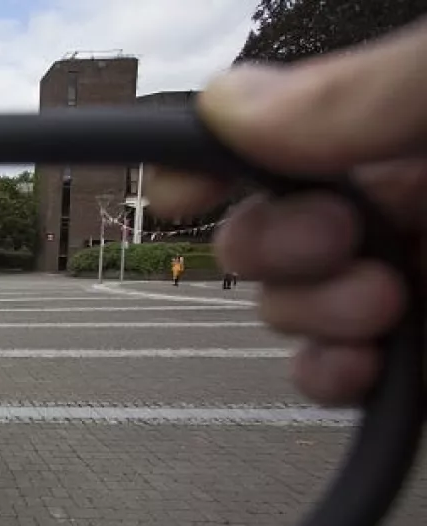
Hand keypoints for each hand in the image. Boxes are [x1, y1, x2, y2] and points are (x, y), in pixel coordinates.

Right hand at [145, 18, 426, 406]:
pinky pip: (336, 377)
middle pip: (263, 228)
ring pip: (288, 308)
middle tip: (339, 239)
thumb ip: (365, 90)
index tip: (178, 193)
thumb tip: (228, 103)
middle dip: (274, 245)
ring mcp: (406, 284)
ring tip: (381, 305)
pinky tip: (356, 372)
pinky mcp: (423, 363)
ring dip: (306, 314)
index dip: (208, 160)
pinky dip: (325, 379)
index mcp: (407, 122)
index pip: (275, 133)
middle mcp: (400, 203)